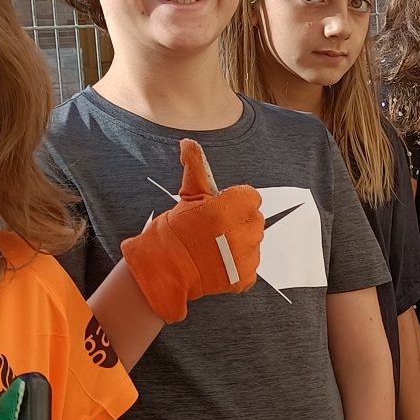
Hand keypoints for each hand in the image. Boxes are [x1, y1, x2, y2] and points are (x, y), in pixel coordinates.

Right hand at [119, 140, 265, 320]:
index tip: (222, 209)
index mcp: (229, 209)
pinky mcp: (245, 276)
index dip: (236, 202)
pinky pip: (251, 265)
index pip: (251, 197)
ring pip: (254, 241)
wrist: (164, 269)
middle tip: (216, 229)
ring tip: (216, 247)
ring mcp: (246, 256)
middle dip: (239, 221)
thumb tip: (189, 143)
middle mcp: (241, 232)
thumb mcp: (187, 195)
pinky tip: (219, 262)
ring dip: (240, 242)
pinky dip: (238, 265)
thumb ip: (196, 167)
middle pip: (255, 219)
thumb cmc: (174, 231)